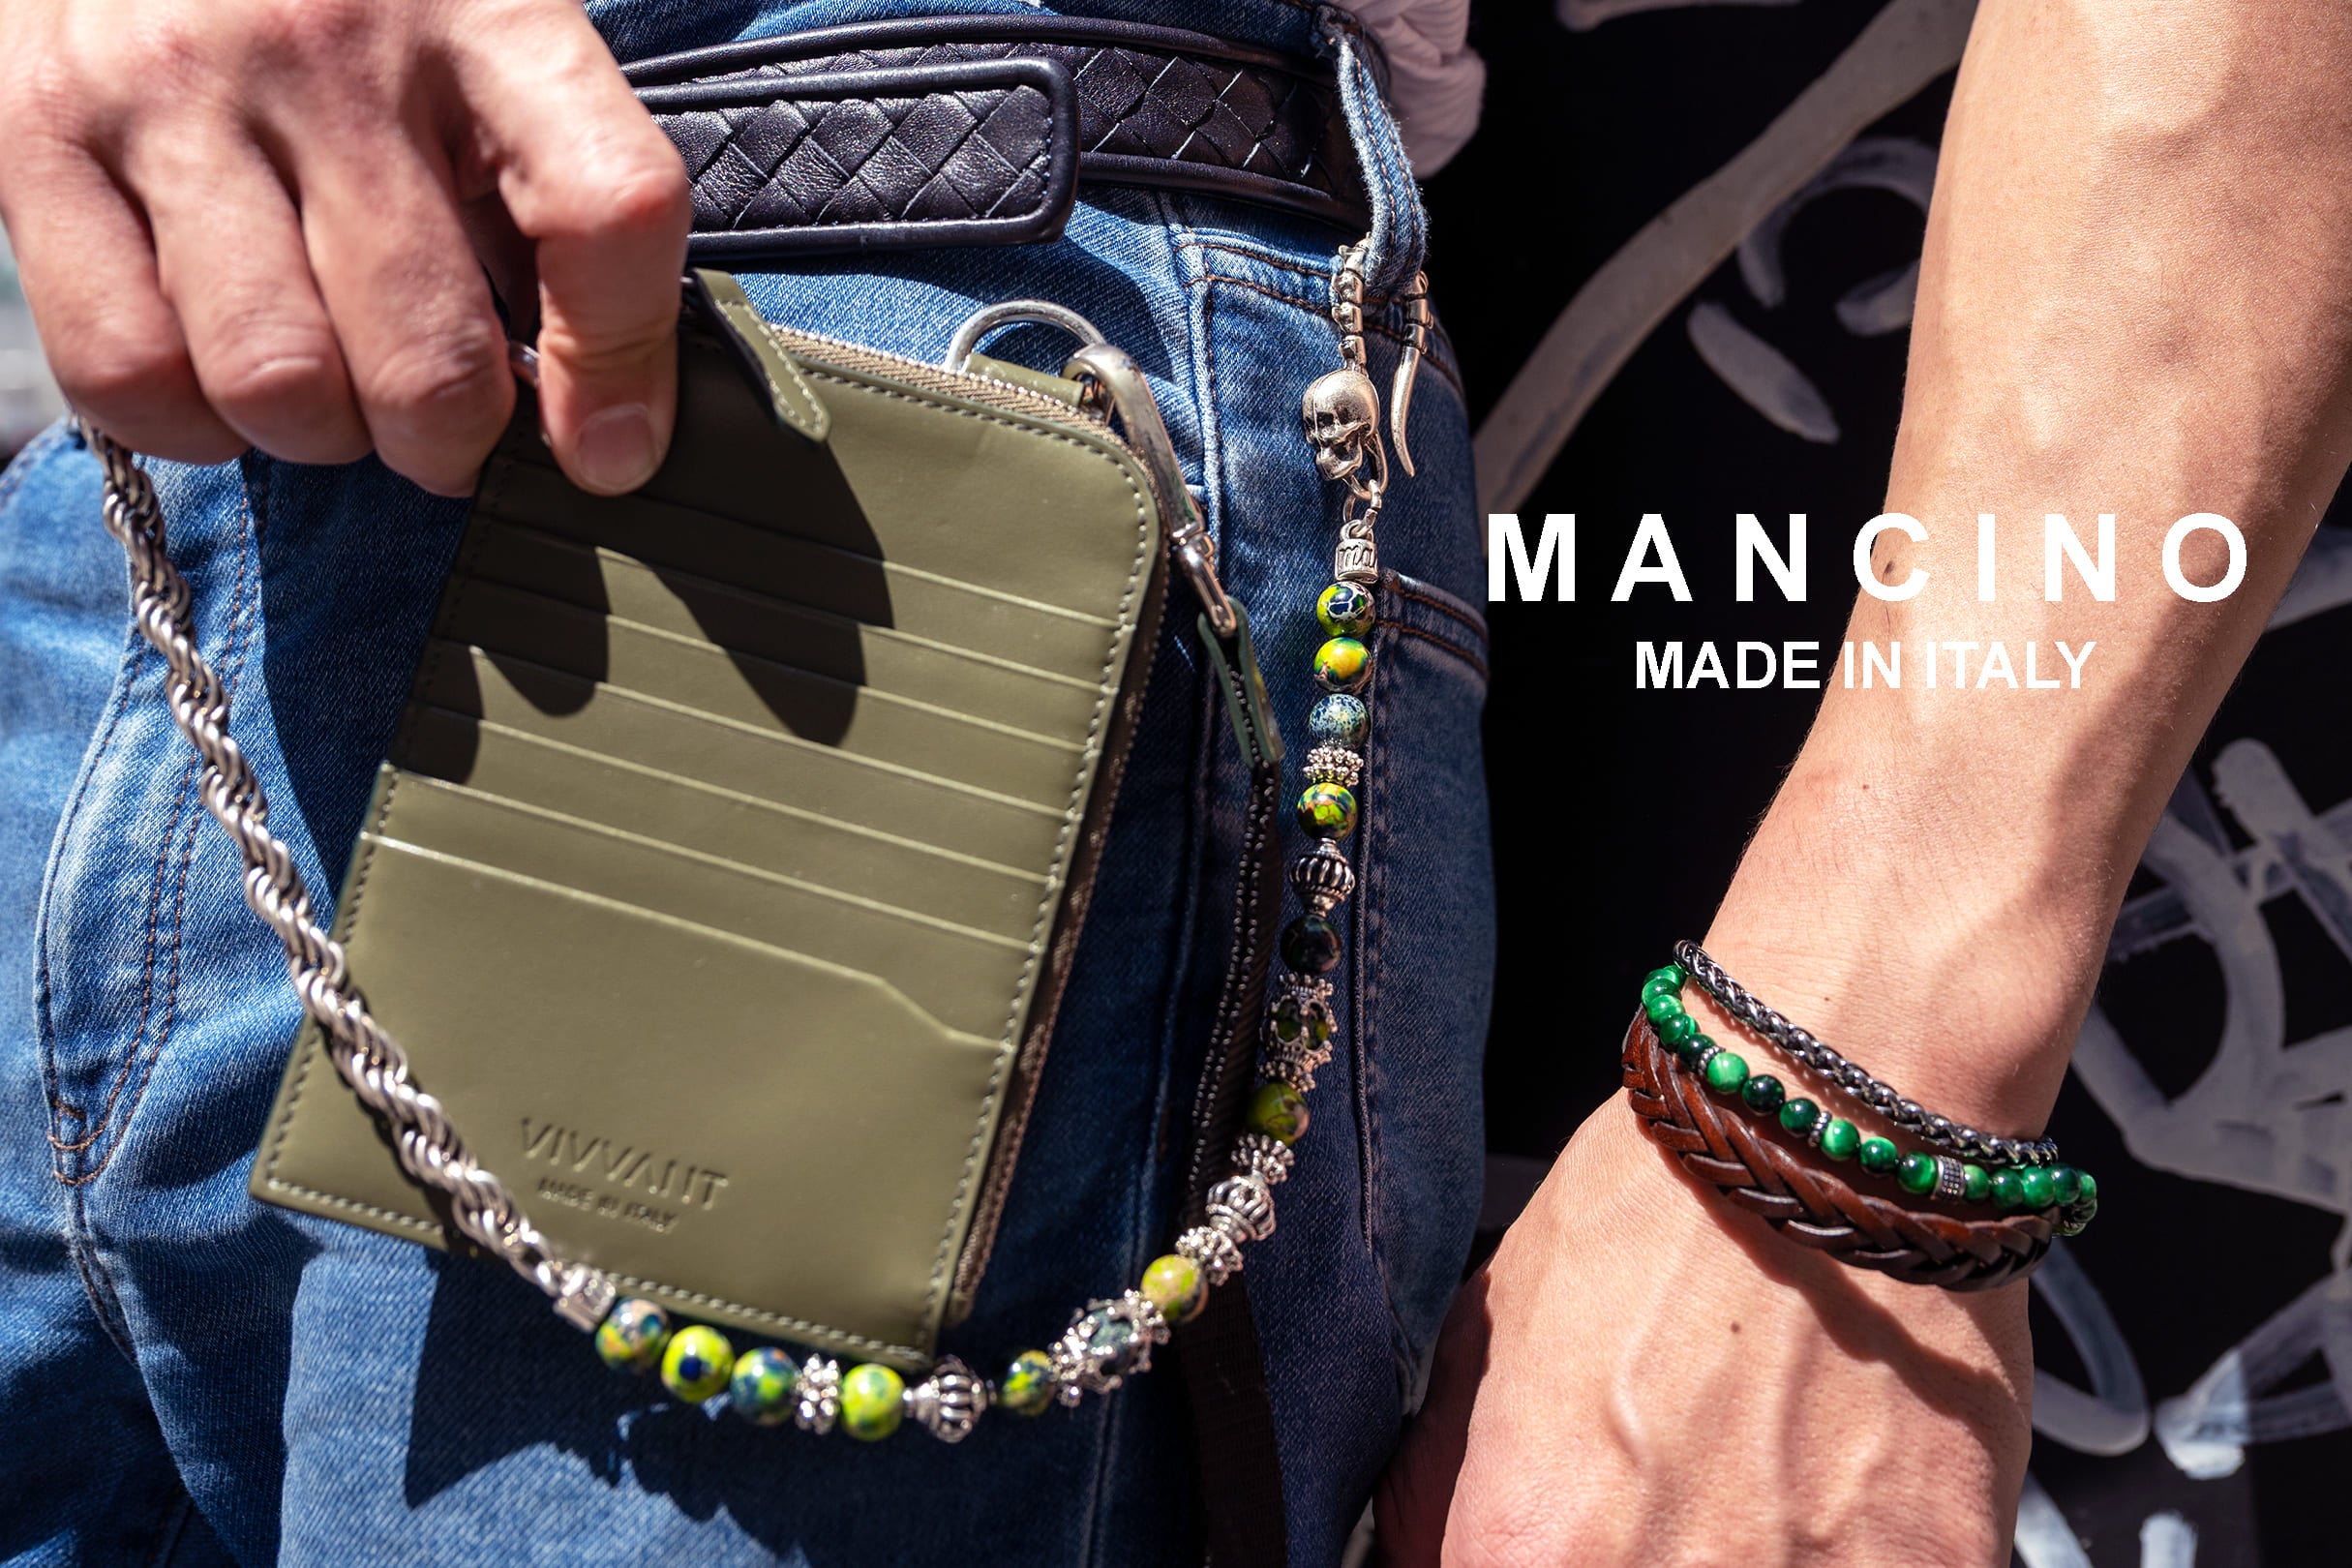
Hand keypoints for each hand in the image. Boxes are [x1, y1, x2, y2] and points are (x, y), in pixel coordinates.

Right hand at [0, 0, 690, 495]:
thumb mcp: (482, 46)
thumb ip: (551, 202)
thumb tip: (600, 420)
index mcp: (483, 10)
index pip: (608, 209)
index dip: (622, 367)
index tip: (611, 448)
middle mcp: (326, 41)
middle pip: (427, 355)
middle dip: (450, 440)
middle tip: (441, 420)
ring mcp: (171, 87)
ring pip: (278, 384)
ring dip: (320, 434)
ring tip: (328, 382)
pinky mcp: (36, 135)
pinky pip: (130, 371)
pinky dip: (190, 420)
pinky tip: (218, 368)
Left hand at [1377, 1106, 2031, 1565]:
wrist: (1830, 1133)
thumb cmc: (1655, 1214)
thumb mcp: (1482, 1342)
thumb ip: (1442, 1496)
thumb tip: (1424, 1565)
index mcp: (1523, 1550)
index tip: (1535, 1545)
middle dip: (1631, 1562)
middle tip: (1654, 1510)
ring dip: (1738, 1559)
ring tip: (1739, 1491)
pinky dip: (1832, 1561)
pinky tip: (1822, 1496)